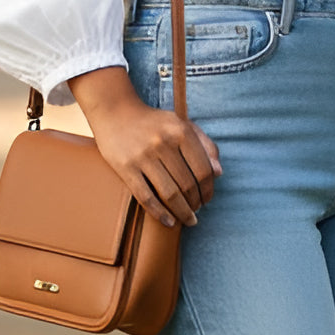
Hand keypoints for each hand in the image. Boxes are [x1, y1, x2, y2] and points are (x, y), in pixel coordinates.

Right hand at [66, 65, 220, 227]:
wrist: (115, 111)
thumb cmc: (154, 123)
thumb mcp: (182, 125)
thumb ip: (205, 145)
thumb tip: (219, 172)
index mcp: (181, 131)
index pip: (203, 170)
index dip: (208, 190)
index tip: (207, 200)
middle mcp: (163, 143)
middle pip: (188, 185)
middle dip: (195, 204)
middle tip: (196, 212)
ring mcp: (143, 156)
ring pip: (170, 194)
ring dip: (182, 212)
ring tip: (188, 220)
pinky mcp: (126, 168)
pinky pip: (146, 197)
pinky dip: (160, 214)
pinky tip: (169, 222)